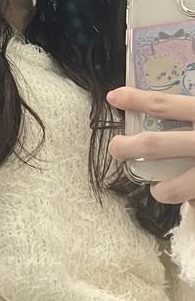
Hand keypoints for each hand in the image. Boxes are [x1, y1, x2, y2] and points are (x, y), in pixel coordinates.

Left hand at [106, 87, 194, 206]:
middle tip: (115, 147)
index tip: (113, 97)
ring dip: (161, 190)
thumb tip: (172, 107)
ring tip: (157, 189)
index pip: (162, 104)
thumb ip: (190, 108)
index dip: (134, 100)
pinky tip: (191, 201)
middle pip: (154, 145)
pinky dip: (189, 202)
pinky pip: (193, 202)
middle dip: (127, 147)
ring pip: (173, 187)